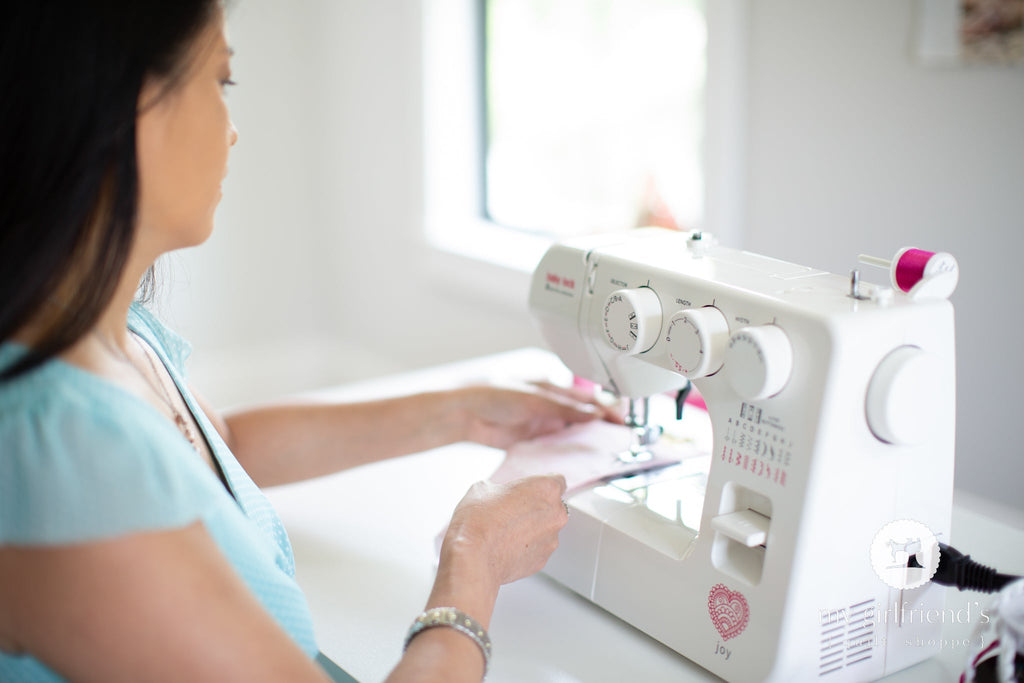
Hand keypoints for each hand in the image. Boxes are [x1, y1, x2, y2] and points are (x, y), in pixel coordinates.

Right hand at [441, 475, 568, 589]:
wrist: (474, 558)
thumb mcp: (483, 488)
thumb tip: (497, 495)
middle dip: (535, 508)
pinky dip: (526, 548)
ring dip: (531, 529)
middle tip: (511, 511)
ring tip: (505, 532)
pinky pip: (537, 549)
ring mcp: (551, 540)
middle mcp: (555, 514)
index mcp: (546, 489)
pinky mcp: (542, 560)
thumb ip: (500, 488)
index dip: (540, 486)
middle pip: (552, 507)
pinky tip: (506, 547)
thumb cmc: (479, 521)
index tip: (530, 490)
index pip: (557, 482)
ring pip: (545, 530)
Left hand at [454, 382, 622, 448]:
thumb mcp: (534, 400)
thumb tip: (594, 413)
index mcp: (553, 389)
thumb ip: (564, 409)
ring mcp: (542, 425)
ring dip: (587, 444)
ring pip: (572, 435)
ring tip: (605, 454)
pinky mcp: (532, 442)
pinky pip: (555, 450)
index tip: (623, 421)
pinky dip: (567, 455)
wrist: (465, 414)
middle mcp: (551, 407)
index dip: (607, 409)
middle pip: (584, 419)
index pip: (588, 399)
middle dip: (602, 429)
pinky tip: (577, 463)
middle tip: (620, 442)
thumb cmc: (494, 394)